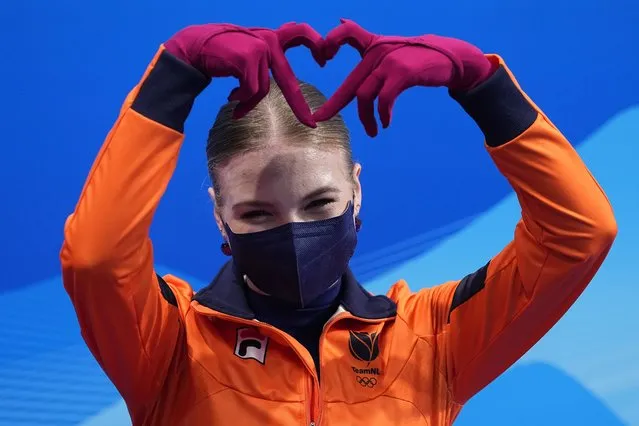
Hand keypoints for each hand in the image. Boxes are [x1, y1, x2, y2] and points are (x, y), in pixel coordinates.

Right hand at [165, 22, 325, 126]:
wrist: (196, 46)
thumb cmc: (222, 54)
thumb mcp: (249, 52)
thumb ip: (266, 60)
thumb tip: (280, 82)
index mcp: (272, 37)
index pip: (300, 34)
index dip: (315, 44)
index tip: (325, 59)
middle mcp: (269, 41)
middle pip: (287, 81)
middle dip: (298, 106)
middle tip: (310, 124)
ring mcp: (259, 50)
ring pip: (262, 90)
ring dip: (248, 102)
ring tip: (236, 104)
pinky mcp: (248, 59)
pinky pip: (251, 90)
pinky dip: (241, 99)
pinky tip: (230, 98)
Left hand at [313, 19, 496, 135]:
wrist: (451, 58)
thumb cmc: (418, 57)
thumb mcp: (391, 49)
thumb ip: (367, 45)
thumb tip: (341, 22)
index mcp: (374, 44)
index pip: (348, 33)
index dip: (331, 42)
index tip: (323, 60)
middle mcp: (379, 50)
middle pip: (351, 82)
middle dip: (334, 103)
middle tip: (320, 119)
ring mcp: (390, 61)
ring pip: (365, 95)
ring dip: (366, 117)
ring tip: (372, 131)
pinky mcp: (402, 73)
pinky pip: (384, 99)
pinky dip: (382, 115)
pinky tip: (386, 123)